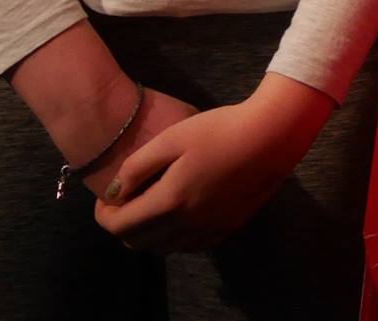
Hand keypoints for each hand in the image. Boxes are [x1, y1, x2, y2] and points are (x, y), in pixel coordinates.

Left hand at [95, 73, 334, 251]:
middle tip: (126, 200)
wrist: (273, 135)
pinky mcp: (227, 228)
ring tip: (151, 205)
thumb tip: (115, 193)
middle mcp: (187, 224)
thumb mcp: (172, 138)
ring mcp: (209, 229)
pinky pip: (188, 246)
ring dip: (148, 233)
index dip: (104, 215)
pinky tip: (180, 212)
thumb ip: (136, 168)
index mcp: (170, 201)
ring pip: (162, 248)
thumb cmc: (221, 129)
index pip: (119, 226)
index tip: (107, 197)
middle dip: (123, 225)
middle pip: (138, 242)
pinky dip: (174, 236)